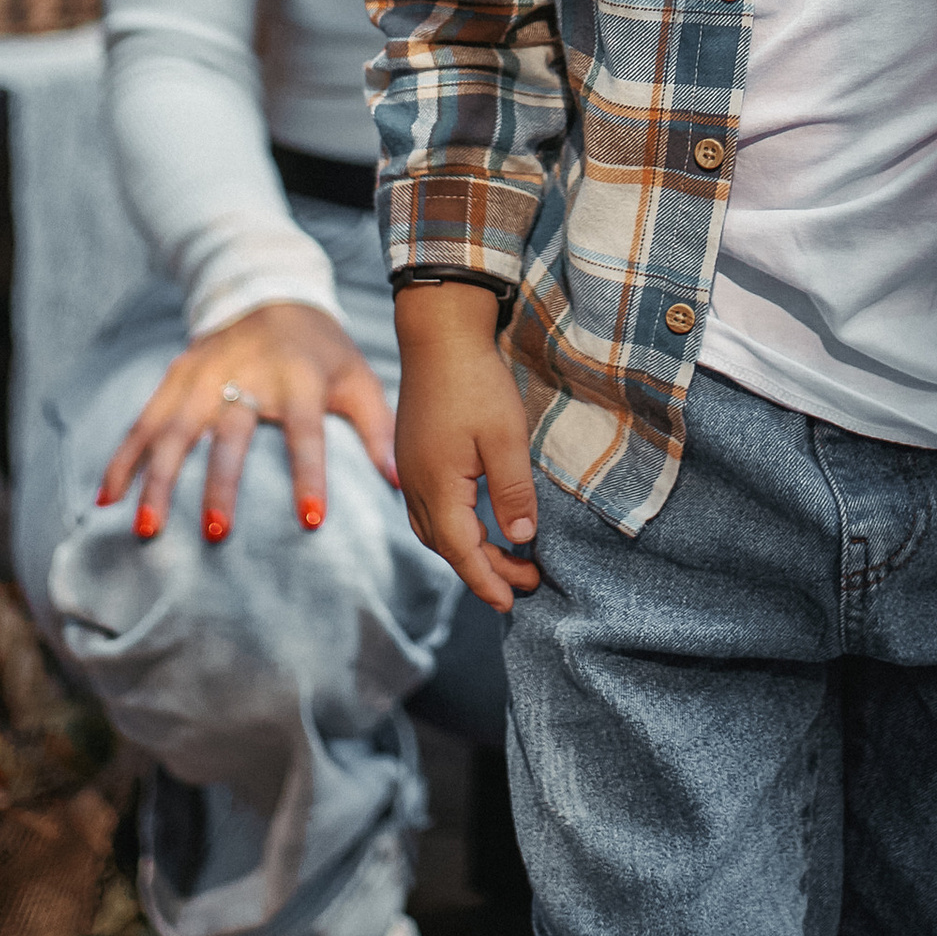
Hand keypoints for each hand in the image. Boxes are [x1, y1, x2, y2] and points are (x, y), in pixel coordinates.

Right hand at [97, 302, 396, 541]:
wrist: (269, 290)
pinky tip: (105, 499)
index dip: (310, 475)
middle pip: (229, 434)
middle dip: (220, 484)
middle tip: (215, 533)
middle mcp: (245, 375)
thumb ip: (378, 429)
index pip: (306, 431)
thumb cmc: (323, 351)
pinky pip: (142, 422)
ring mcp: (203, 376)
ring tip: (147, 531)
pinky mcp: (174, 378)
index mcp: (297, 378)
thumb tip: (403, 486)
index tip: (310, 521)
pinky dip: (122, 459)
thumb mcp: (358, 378)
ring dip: (157, 481)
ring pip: (174, 431)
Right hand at [393, 282, 540, 614]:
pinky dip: (454, 528)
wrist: (438, 332)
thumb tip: (521, 541)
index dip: (488, 581)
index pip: (463, 551)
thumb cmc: (475, 381)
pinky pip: (429, 509)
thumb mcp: (506, 437)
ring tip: (506, 560)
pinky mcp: (413, 454)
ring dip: (468, 551)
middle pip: (448, 547)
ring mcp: (410, 469)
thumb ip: (513, 492)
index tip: (514, 603)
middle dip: (484, 571)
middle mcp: (416, 484)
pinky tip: (477, 523)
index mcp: (438, 485)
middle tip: (527, 583)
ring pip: (434, 530)